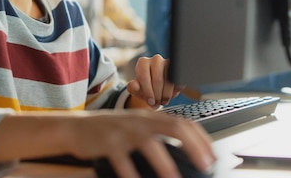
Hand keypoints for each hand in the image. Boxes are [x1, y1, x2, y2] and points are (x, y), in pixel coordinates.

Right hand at [66, 110, 215, 176]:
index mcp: (150, 118)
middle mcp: (140, 121)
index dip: (201, 139)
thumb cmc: (112, 131)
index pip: (183, 123)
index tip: (212, 157)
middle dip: (193, 146)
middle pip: (173, 127)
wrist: (77, 128)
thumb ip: (157, 134)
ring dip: (165, 164)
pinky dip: (131, 175)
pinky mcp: (107, 143)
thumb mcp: (136, 128)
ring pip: (149, 144)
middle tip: (204, 165)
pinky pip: (122, 161)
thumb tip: (186, 152)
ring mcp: (124, 131)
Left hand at [126, 54, 182, 107]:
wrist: (154, 85)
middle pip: (158, 80)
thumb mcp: (135, 89)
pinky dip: (175, 91)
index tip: (150, 102)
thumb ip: (132, 87)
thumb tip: (135, 86)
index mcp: (143, 62)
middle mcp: (156, 60)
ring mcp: (168, 63)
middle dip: (157, 95)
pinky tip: (170, 96)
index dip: (147, 92)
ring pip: (169, 81)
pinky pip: (178, 82)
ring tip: (162, 102)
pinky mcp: (178, 69)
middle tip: (157, 104)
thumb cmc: (143, 87)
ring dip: (166, 95)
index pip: (144, 77)